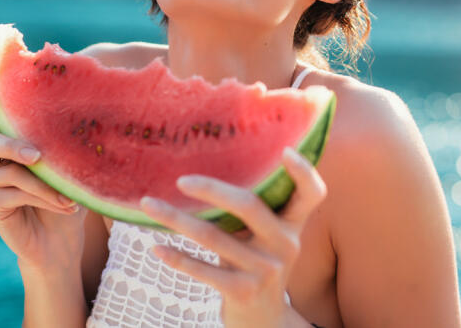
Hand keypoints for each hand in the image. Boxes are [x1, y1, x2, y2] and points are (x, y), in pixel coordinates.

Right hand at [0, 86, 86, 270]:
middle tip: (36, 156)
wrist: (63, 240)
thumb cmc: (70, 196)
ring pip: (9, 171)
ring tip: (69, 198)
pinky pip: (10, 193)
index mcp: (16, 140)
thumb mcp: (73, 169)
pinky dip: (40, 198)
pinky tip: (63, 206)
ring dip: (43, 185)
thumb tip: (85, 122)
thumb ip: (69, 147)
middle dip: (11, 144)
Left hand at [140, 148, 326, 327]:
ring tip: (147, 204)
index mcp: (293, 225)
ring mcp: (265, 270)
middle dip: (211, 189)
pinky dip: (176, 257)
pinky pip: (202, 270)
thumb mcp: (266, 237)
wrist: (263, 321)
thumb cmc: (255, 263)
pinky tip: (155, 247)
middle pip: (248, 206)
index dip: (303, 172)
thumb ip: (254, 209)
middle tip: (180, 180)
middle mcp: (285, 245)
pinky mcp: (243, 292)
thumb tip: (205, 166)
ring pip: (213, 237)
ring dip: (175, 219)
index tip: (284, 150)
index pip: (312, 194)